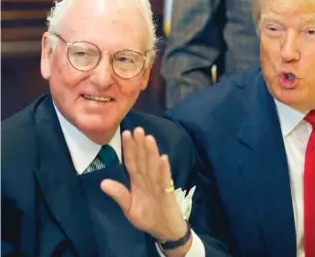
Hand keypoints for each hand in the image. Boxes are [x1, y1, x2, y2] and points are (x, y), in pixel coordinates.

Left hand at [101, 127, 187, 241]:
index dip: (129, 148)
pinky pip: (165, 181)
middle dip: (140, 144)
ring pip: (154, 166)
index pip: (132, 161)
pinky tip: (163, 159)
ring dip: (151, 152)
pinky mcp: (167, 194)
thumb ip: (119, 194)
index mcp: (138, 181)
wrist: (165, 231)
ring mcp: (158, 185)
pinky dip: (164, 170)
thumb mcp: (129, 208)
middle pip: (143, 159)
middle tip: (138, 129)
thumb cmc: (148, 217)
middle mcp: (148, 180)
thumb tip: (102, 182)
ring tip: (148, 138)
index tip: (126, 133)